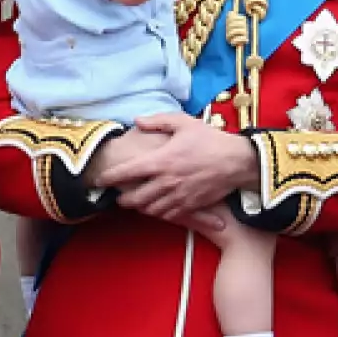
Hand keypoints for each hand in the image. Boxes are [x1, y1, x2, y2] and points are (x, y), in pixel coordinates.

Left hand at [95, 112, 254, 224]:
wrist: (237, 161)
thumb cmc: (210, 139)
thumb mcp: (183, 123)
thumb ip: (157, 121)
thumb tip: (136, 121)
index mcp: (161, 160)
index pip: (127, 172)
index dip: (109, 178)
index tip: (99, 180)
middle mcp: (166, 182)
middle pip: (135, 199)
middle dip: (123, 199)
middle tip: (119, 197)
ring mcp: (178, 196)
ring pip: (150, 210)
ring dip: (140, 208)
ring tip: (137, 203)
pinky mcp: (190, 206)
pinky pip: (168, 215)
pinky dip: (158, 213)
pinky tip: (157, 207)